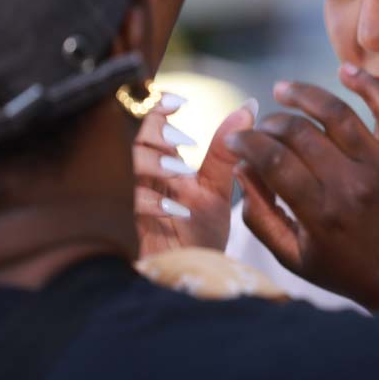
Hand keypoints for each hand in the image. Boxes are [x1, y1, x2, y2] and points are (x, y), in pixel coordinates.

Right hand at [133, 100, 256, 257]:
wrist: (190, 278)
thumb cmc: (199, 232)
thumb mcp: (216, 188)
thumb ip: (226, 151)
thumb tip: (250, 105)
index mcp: (164, 164)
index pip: (152, 123)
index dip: (161, 108)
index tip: (181, 102)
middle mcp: (146, 179)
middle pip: (136, 140)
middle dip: (155, 134)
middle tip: (180, 138)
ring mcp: (136, 202)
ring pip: (129, 168)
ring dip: (154, 164)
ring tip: (180, 170)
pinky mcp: (133, 229)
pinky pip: (132, 208)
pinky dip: (154, 204)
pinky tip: (176, 209)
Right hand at [224, 65, 378, 310]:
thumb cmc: (351, 272)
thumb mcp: (296, 258)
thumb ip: (261, 218)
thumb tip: (241, 170)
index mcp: (320, 213)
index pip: (272, 161)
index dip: (246, 143)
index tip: (235, 140)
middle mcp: (350, 184)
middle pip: (298, 133)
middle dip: (270, 124)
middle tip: (262, 127)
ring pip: (336, 112)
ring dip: (303, 94)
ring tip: (283, 90)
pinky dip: (368, 84)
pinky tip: (344, 69)